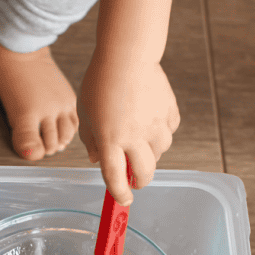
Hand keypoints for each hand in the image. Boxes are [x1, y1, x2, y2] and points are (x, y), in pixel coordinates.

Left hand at [77, 51, 179, 204]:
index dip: (120, 194)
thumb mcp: (85, 113)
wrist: (127, 54)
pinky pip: (169, 131)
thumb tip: (98, 160)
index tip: (124, 200)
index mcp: (110, 139)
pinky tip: (150, 121)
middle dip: (139, 181)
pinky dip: (161, 132)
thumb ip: (91, 140)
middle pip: (144, 173)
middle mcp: (134, 136)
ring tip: (139, 141)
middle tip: (134, 179)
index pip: (115, 177)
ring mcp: (154, 124)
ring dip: (150, 154)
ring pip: (159, 153)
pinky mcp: (169, 111)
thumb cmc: (100, 82)